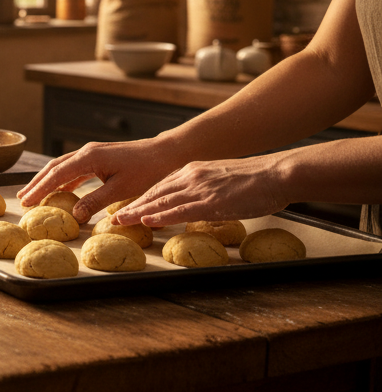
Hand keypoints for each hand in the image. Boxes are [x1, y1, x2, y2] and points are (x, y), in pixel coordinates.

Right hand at [17, 138, 183, 222]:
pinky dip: (62, 179)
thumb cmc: (147, 171)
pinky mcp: (98, 157)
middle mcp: (86, 152)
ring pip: (61, 166)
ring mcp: (92, 153)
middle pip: (53, 168)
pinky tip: (60, 190)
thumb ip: (95, 201)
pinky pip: (73, 168)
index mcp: (89, 158)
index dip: (40, 189)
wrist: (165, 153)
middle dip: (36, 184)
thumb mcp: (121, 190)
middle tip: (22, 199)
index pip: (57, 175)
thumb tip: (74, 215)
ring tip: (33, 194)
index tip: (26, 202)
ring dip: (46, 180)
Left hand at [112, 155, 287, 226]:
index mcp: (193, 170)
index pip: (161, 186)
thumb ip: (204, 188)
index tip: (128, 207)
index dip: (143, 198)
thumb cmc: (256, 180)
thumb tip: (194, 203)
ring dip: (138, 212)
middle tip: (114, 217)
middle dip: (133, 206)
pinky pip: (181, 210)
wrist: (277, 173)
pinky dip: (162, 216)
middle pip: (155, 193)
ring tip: (120, 221)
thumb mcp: (220, 179)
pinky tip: (147, 221)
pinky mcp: (211, 201)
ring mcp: (200, 189)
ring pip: (162, 202)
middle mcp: (191, 176)